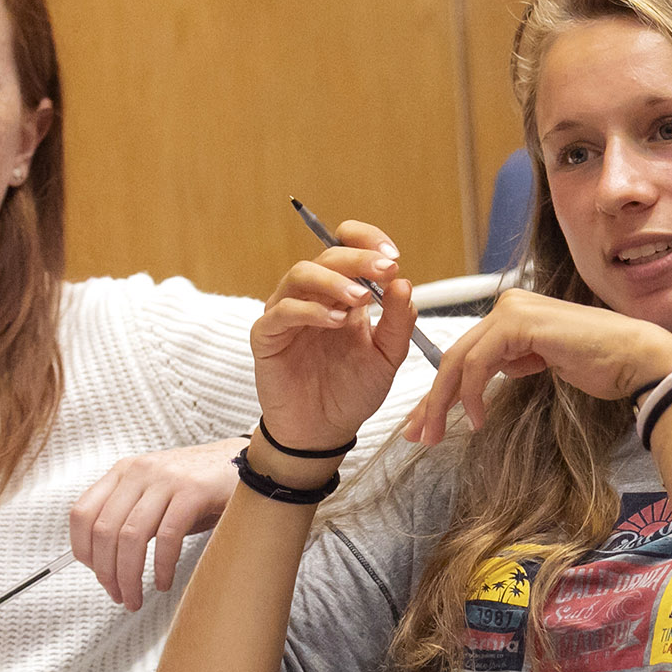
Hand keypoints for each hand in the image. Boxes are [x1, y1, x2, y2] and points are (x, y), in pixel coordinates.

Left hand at [69, 438, 244, 611]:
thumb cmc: (201, 486)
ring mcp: (166, 479)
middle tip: (119, 595)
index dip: (83, 551)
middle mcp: (140, 472)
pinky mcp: (193, 491)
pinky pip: (167, 537)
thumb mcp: (156, 494)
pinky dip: (162, 566)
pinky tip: (163, 581)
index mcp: (124, 471)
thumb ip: (130, 516)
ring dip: (129, 576)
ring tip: (136, 597)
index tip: (96, 573)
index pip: (82, 513)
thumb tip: (106, 561)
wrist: (247, 464)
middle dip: (107, 573)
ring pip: (130, 537)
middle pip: (104, 530)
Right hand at [252, 220, 417, 457]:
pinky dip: (310, 310)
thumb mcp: (388, 356)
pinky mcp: (267, 336)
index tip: (393, 255)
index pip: (347, 247)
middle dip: (359, 259)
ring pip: (300, 274)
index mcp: (343, 294)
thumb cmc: (352, 390)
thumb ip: (399, 321)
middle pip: (328, 256)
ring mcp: (287, 313)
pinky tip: (335, 321)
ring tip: (361, 299)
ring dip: (334, 280)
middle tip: (386, 269)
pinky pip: (282, 311)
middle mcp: (313, 296)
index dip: (367, 241)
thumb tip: (404, 283)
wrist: (324, 431)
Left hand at [403, 289, 671, 442]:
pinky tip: (475, 419)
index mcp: (513, 312)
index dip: (442, 390)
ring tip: (436, 434)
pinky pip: (479, 363)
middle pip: (455, 356)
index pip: (466, 353)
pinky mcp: (520, 323)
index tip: (426, 423)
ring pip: (460, 359)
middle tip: (417, 434)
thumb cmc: (602, 364)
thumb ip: (515, 361)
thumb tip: (489, 377)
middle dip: (432, 399)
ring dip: (443, 401)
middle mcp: (509, 305)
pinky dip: (472, 393)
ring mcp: (512, 310)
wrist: (637, 358)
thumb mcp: (545, 362)